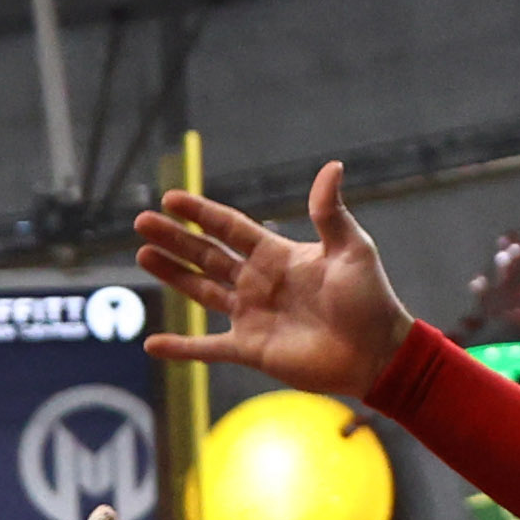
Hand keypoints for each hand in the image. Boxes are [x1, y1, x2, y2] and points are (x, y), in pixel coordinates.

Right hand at [132, 161, 418, 397]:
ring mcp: (252, 316)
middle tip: (142, 222)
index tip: (171, 198)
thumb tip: (333, 166)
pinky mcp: (251, 350)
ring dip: (172, 276)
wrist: (377, 353)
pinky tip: (152, 345)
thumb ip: (330, 212)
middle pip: (207, 254)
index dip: (200, 213)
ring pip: (201, 291)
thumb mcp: (351, 249)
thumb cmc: (370, 299)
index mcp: (278, 255)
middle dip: (174, 239)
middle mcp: (259, 283)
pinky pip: (208, 349)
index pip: (229, 228)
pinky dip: (181, 349)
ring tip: (142, 256)